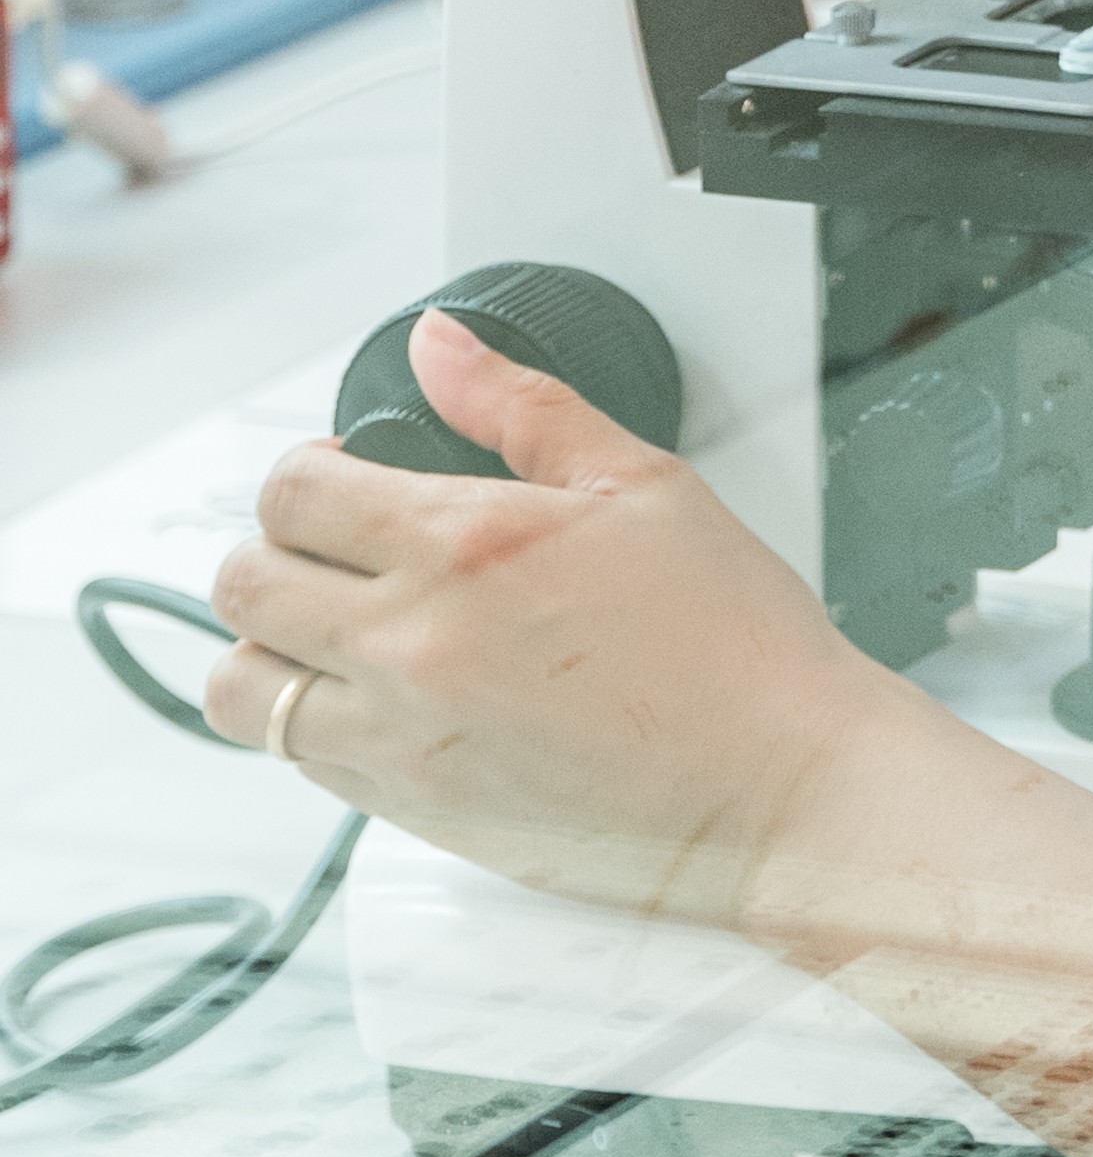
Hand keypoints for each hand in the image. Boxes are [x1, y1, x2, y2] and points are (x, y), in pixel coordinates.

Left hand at [205, 313, 907, 931]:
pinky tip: (390, 699)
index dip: (311, 473)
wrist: (786, 789)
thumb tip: (440, 345)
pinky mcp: (415, 811)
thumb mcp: (646, 485)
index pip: (294, 491)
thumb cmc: (737, 646)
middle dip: (279, 550)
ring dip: (274, 648)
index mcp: (466, 544)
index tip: (351, 479)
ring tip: (339, 634)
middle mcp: (413, 643)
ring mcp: (404, 736)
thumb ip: (523, 406)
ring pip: (242, 687)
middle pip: (246, 583)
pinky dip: (318, 721)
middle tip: (341, 552)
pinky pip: (301, 759)